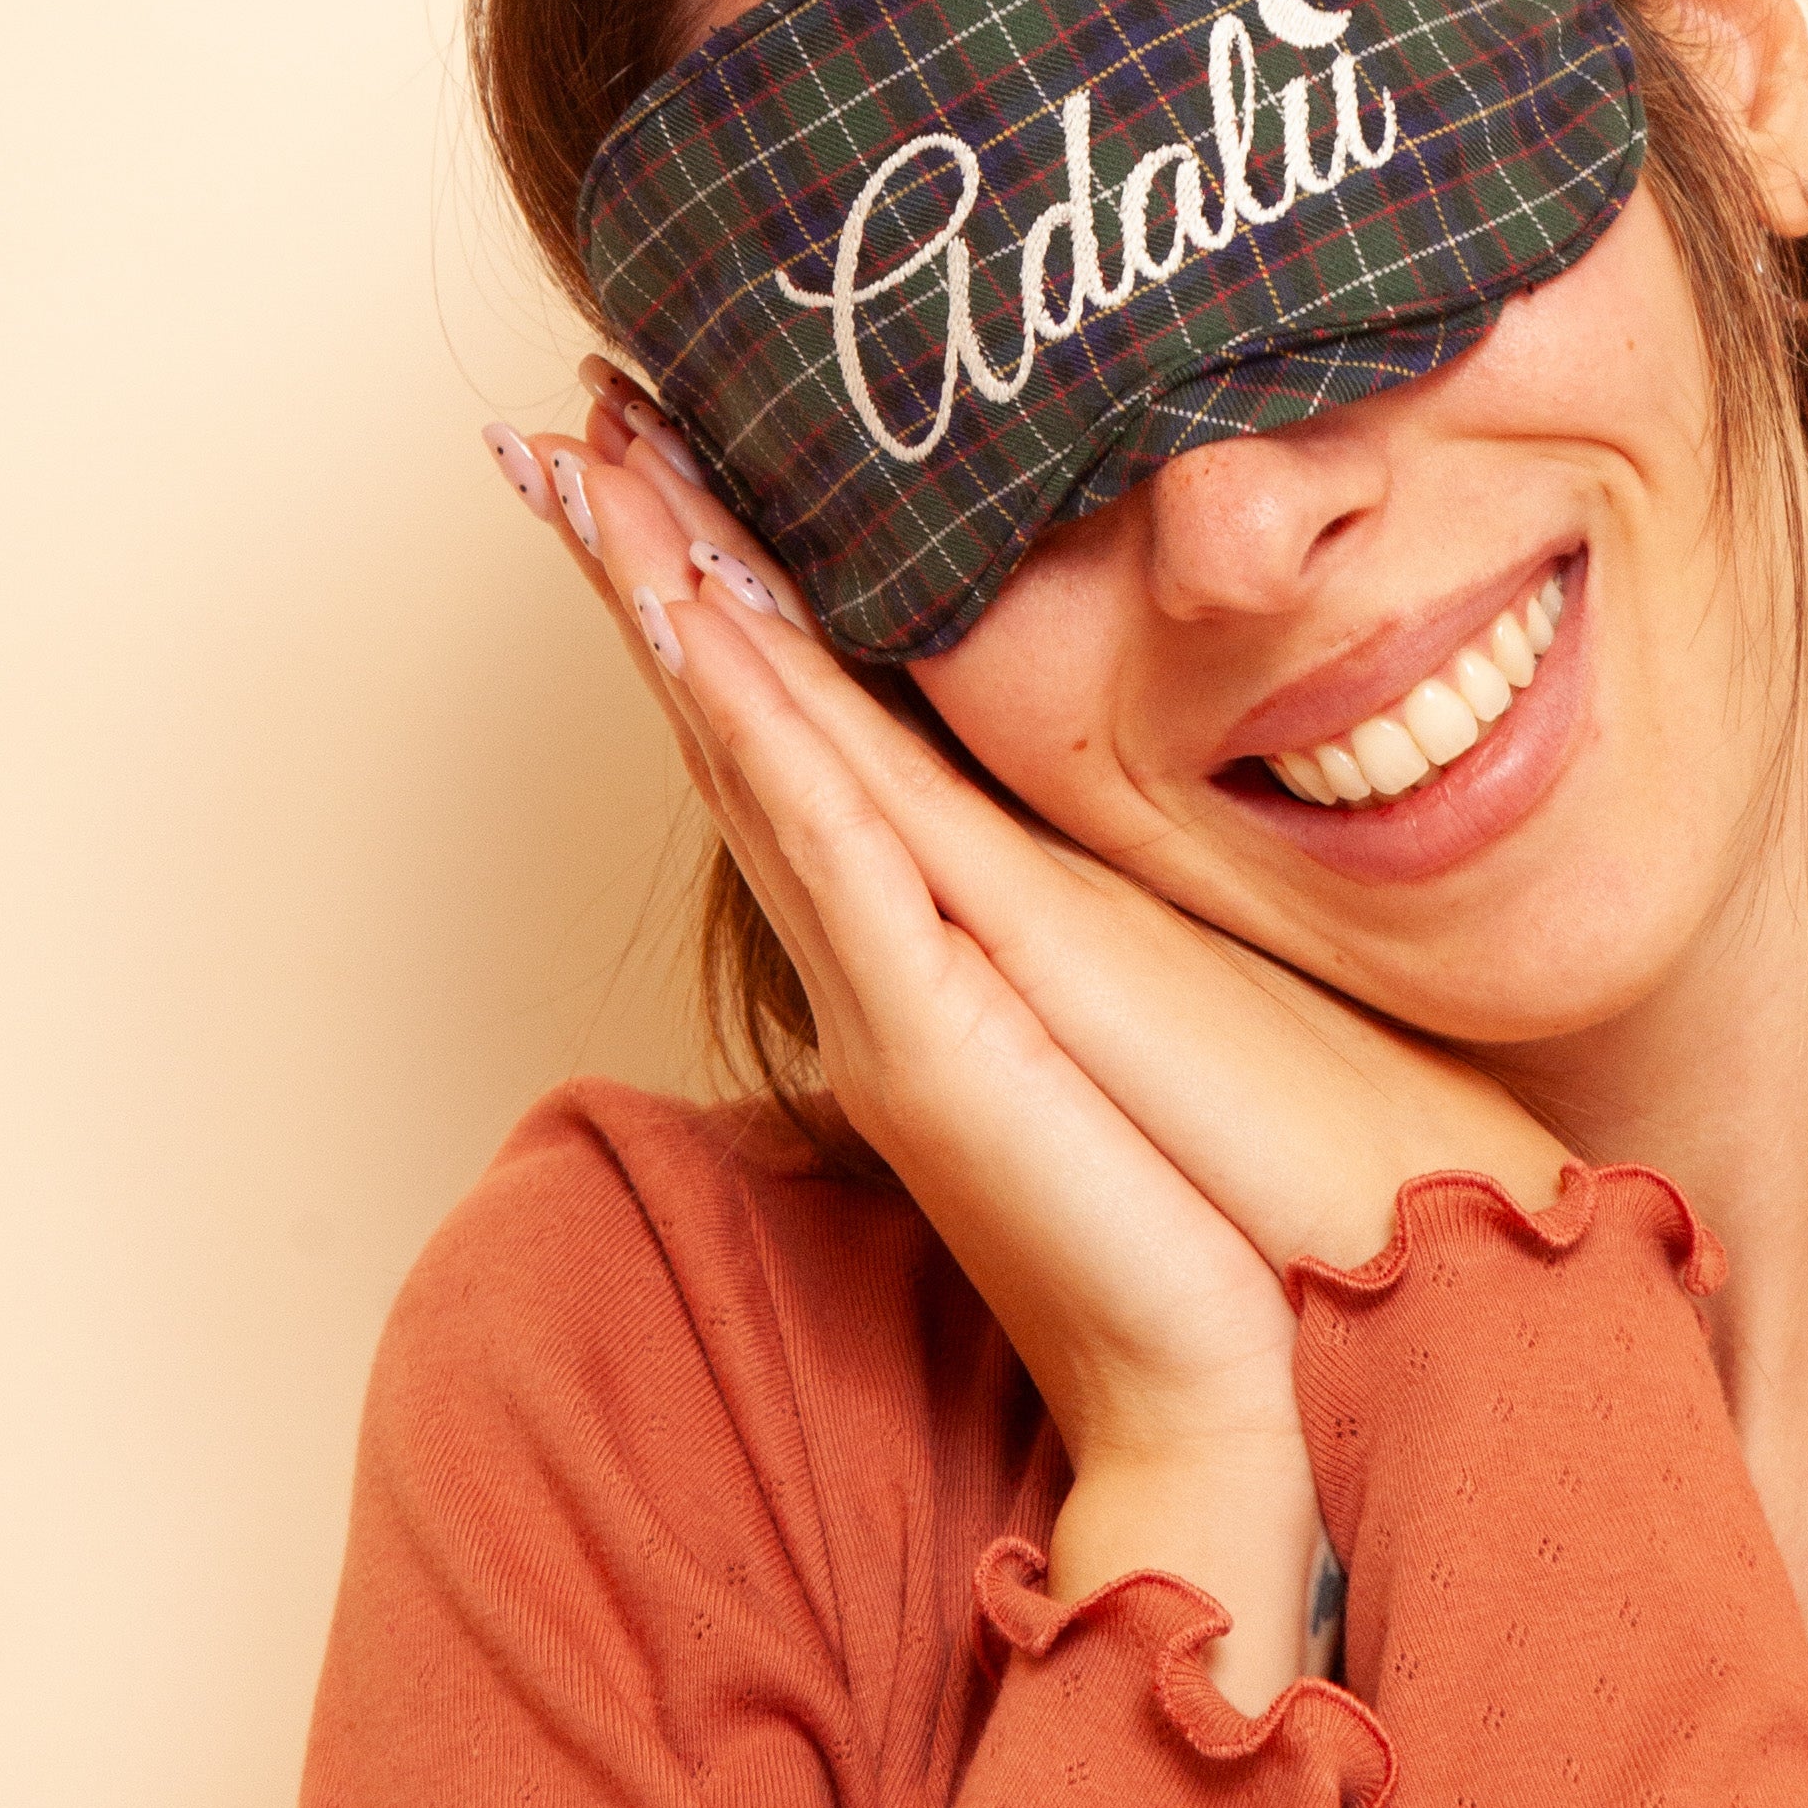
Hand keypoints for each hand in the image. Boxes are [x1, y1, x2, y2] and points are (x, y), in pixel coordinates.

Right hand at [499, 392, 1568, 1701]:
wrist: (1247, 1388)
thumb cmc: (1233, 1208)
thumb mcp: (1152, 1004)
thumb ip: (1092, 925)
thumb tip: (1109, 828)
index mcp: (931, 945)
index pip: (799, 733)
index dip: (723, 590)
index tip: (661, 459)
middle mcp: (880, 960)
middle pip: (733, 720)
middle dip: (644, 562)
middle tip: (560, 419)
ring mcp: (888, 994)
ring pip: (749, 758)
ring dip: (663, 607)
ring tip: (585, 473)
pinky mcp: (928, 1032)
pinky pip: (823, 844)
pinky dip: (756, 725)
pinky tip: (698, 625)